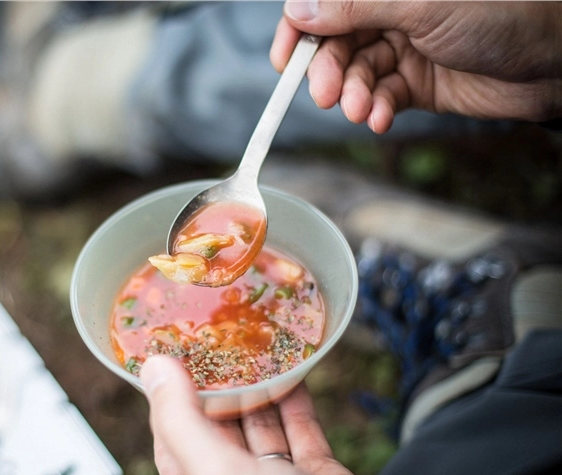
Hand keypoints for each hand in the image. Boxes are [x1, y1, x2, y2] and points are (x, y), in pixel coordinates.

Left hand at [140, 356, 435, 474]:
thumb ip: (182, 424)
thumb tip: (152, 368)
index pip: (171, 435)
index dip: (168, 391)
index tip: (171, 345)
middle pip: (215, 425)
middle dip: (214, 381)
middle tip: (215, 332)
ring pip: (260, 423)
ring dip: (256, 385)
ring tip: (252, 340)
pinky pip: (302, 428)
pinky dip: (296, 398)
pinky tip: (294, 365)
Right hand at [270, 1, 561, 132]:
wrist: (553, 61)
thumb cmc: (500, 14)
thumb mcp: (420, 5)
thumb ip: (355, 7)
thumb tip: (299, 10)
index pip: (326, 3)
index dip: (299, 29)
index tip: (285, 60)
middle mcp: (390, 11)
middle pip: (336, 42)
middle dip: (327, 71)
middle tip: (326, 96)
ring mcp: (403, 47)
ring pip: (355, 73)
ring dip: (352, 95)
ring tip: (360, 110)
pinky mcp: (415, 82)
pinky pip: (379, 96)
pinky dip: (374, 109)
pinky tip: (379, 118)